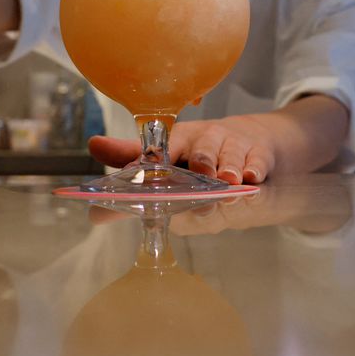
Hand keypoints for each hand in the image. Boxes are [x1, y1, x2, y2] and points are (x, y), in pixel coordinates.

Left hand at [87, 114, 277, 184]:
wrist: (257, 161)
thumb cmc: (208, 172)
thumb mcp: (177, 188)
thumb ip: (139, 201)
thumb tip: (95, 215)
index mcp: (175, 145)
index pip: (153, 148)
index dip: (134, 153)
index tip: (107, 149)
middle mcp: (202, 140)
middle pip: (197, 147)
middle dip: (198, 160)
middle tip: (199, 173)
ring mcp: (232, 145)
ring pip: (227, 154)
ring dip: (227, 167)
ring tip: (228, 181)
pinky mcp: (259, 153)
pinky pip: (257, 160)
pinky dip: (254, 169)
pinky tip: (251, 178)